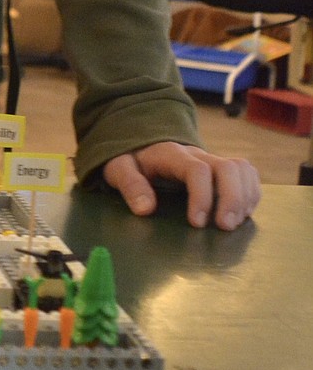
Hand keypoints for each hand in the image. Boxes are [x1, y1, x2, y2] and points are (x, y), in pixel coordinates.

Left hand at [102, 142, 260, 229]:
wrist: (140, 142)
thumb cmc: (130, 158)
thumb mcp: (118, 168)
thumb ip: (130, 185)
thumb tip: (145, 209)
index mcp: (172, 154)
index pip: (197, 169)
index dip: (202, 197)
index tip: (196, 224)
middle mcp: (197, 154)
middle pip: (229, 167)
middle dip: (232, 199)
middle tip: (224, 227)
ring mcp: (212, 160)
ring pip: (242, 169)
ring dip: (245, 197)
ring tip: (233, 223)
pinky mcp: (220, 169)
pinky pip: (246, 174)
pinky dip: (250, 193)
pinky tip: (241, 214)